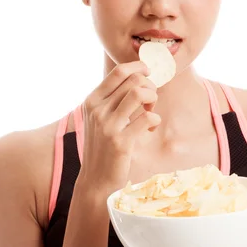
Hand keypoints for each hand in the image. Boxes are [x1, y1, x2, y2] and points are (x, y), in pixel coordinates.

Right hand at [76, 61, 160, 193]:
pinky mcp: (121, 142)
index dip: (139, 67)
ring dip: (153, 99)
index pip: (119, 72)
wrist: (95, 179)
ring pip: (139, 93)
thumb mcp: (100, 118)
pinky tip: (149, 128)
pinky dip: (154, 120)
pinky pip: (148, 118)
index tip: (148, 73)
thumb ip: (113, 99)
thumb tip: (139, 77)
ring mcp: (108, 126)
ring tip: (150, 110)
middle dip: (149, 86)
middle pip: (134, 80)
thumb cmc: (103, 146)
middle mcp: (97, 110)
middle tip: (150, 101)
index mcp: (92, 101)